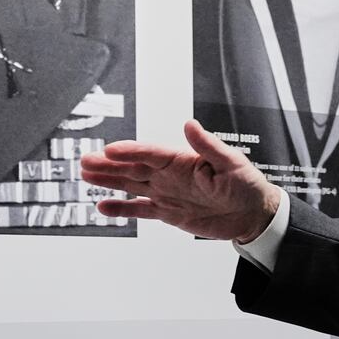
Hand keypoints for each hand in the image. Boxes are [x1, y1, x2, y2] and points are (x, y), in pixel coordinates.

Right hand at [82, 120, 281, 243]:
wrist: (252, 213)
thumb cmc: (246, 184)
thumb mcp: (232, 163)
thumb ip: (209, 146)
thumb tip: (190, 125)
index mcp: (183, 160)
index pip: (151, 153)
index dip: (130, 151)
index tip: (110, 150)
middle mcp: (170, 175)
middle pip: (133, 167)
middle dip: (109, 164)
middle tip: (86, 159)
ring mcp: (167, 193)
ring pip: (131, 185)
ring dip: (109, 181)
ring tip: (86, 175)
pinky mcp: (168, 212)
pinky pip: (140, 210)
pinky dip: (122, 208)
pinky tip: (104, 206)